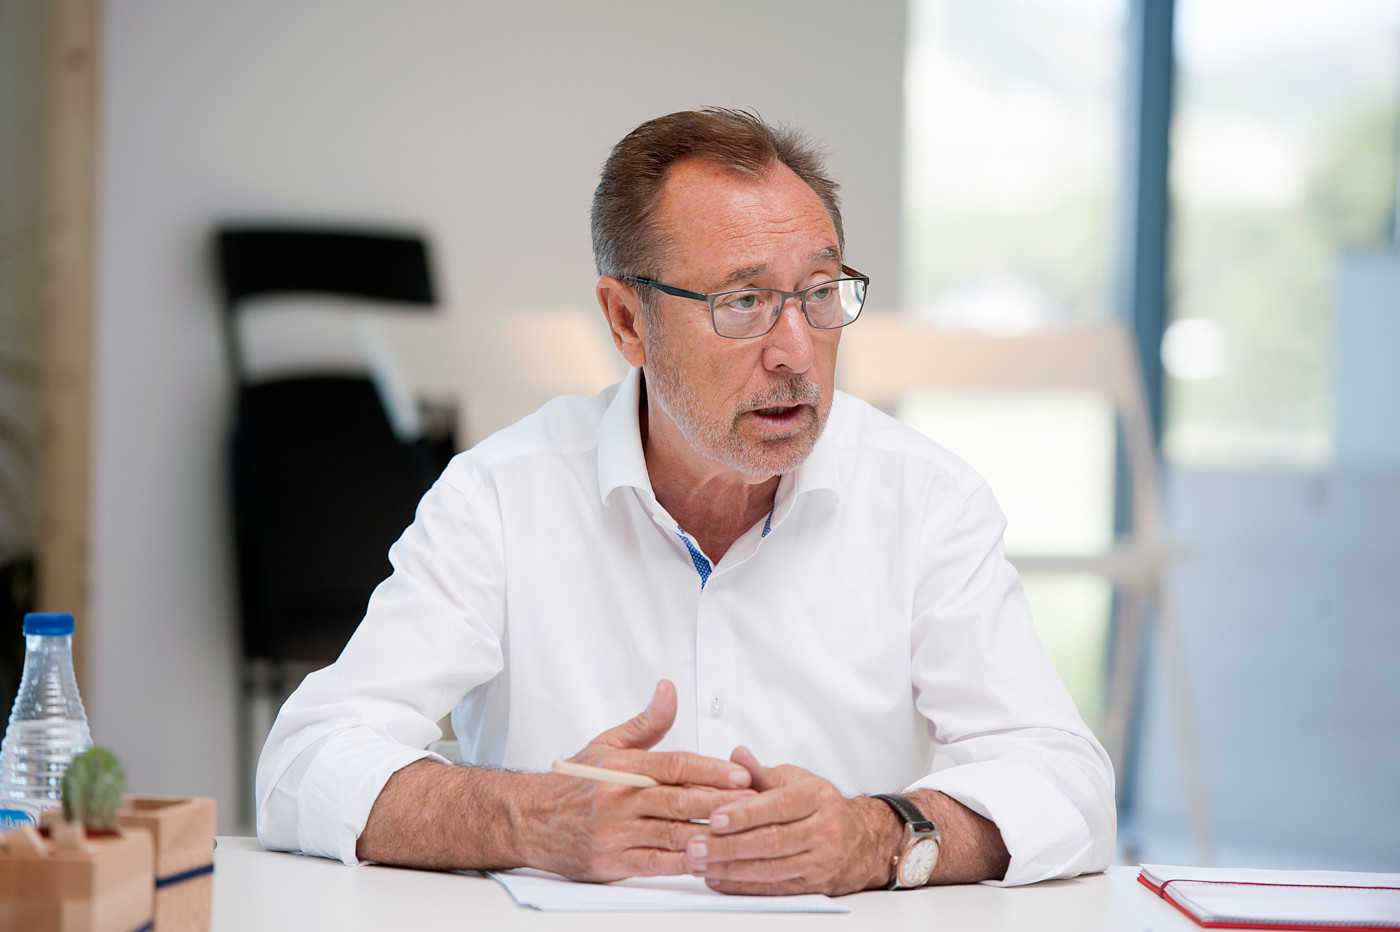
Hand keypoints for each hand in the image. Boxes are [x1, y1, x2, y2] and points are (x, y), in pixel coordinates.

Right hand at [525, 680, 755, 882]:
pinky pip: (657, 863)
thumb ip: (646, 723)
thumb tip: (669, 689)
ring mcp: (615, 834)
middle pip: (680, 801)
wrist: (529, 820)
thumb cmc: (574, 782)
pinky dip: (685, 863)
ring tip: (742, 834)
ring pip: (673, 834)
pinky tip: (710, 861)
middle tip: (756, 804)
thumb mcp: (608, 745)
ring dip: (710, 835)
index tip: (743, 775)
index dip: (712, 770)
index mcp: (622, 768)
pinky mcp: (612, 862)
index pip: (675, 765)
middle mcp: (619, 800)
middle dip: (720, 803)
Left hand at [684, 746, 894, 895]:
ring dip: (730, 868)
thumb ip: (761, 773)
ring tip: (700, 863)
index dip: (744, 814)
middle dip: (729, 846)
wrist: (862, 839)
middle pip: (771, 841)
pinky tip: (718, 878)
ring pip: (770, 868)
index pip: (778, 806)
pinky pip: (774, 888)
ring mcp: (820, 861)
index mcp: (816, 798)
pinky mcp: (813, 885)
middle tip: (696, 845)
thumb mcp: (796, 780)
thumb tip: (736, 755)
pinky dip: (743, 885)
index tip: (715, 818)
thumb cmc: (822, 806)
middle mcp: (822, 830)